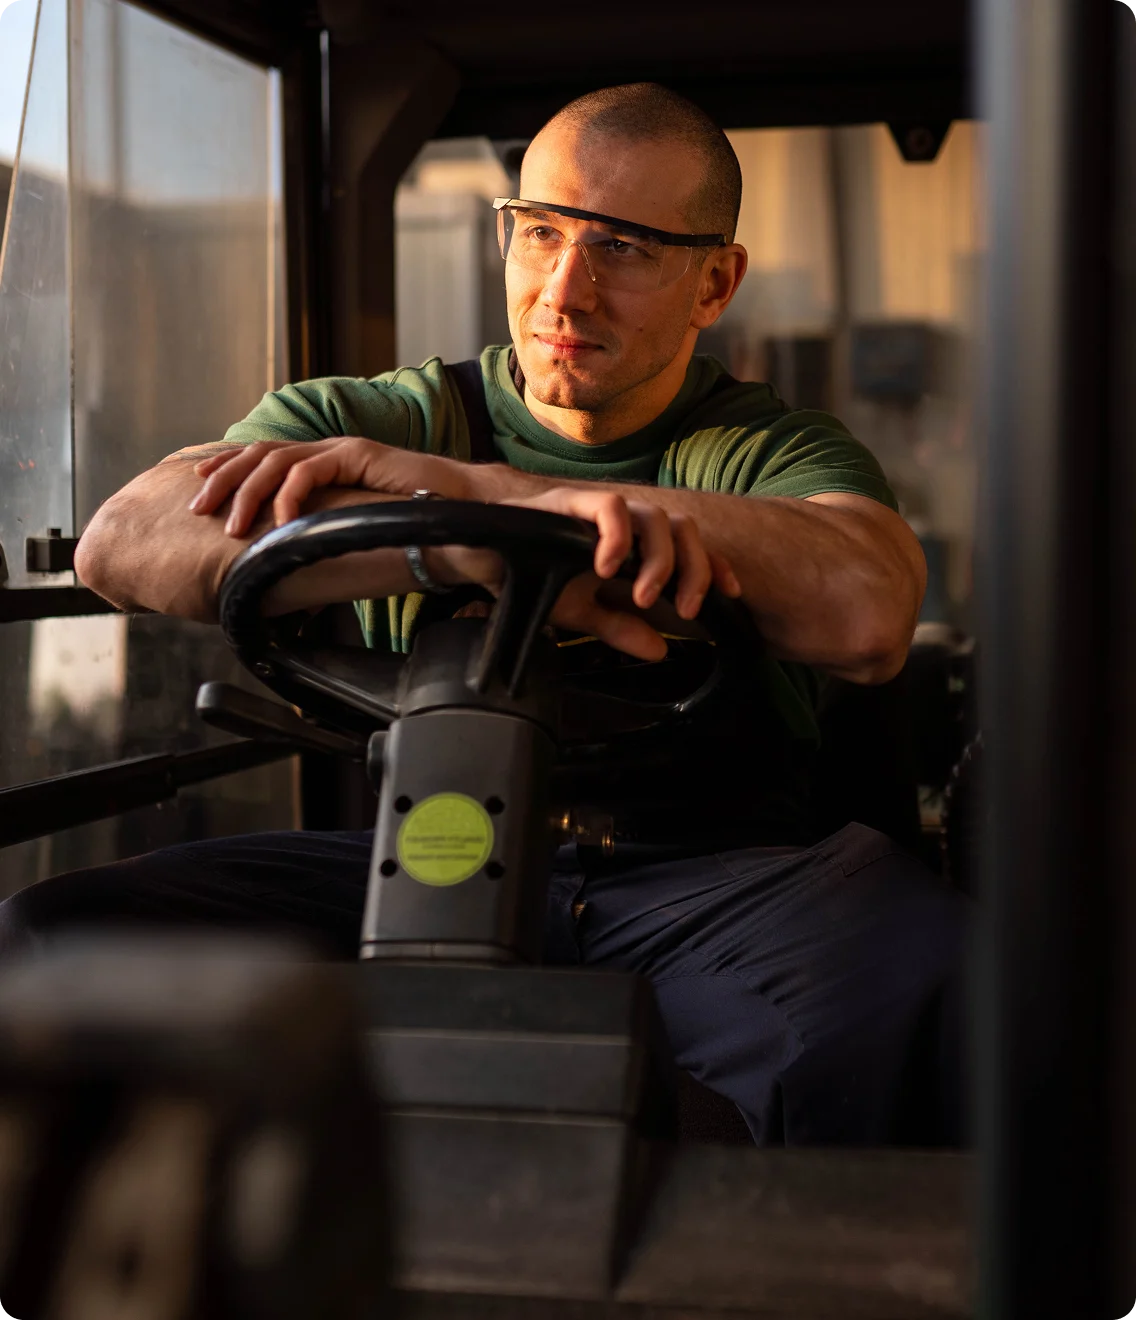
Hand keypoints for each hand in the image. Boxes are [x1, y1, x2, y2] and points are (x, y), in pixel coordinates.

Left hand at [188, 437, 471, 535]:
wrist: (460, 504)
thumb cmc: (414, 517)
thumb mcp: (356, 520)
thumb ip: (327, 525)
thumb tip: (295, 552)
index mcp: (324, 459)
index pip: (265, 456)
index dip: (228, 466)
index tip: (199, 485)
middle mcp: (328, 448)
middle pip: (259, 453)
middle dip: (223, 478)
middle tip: (198, 507)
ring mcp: (343, 448)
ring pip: (277, 461)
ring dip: (247, 492)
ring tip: (232, 525)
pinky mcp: (358, 456)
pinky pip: (310, 471)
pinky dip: (289, 495)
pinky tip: (278, 521)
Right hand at [442, 487, 741, 661]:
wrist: (479, 557)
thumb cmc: (530, 576)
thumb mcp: (580, 613)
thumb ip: (620, 628)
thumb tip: (660, 650)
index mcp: (632, 544)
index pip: (688, 546)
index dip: (713, 566)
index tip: (730, 595)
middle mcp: (623, 522)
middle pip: (682, 529)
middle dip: (693, 568)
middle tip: (685, 609)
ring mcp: (598, 509)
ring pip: (654, 517)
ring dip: (659, 559)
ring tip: (644, 596)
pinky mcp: (570, 502)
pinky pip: (610, 507)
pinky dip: (618, 536)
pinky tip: (608, 567)